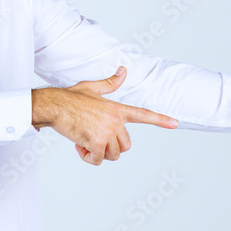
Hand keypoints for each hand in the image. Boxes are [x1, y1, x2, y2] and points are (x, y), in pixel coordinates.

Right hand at [33, 66, 178, 164]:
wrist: (54, 106)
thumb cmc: (70, 97)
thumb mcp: (93, 88)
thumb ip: (110, 83)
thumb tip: (123, 71)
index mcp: (117, 109)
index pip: (144, 114)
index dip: (161, 119)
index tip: (176, 123)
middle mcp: (115, 121)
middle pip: (125, 146)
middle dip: (110, 147)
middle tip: (94, 138)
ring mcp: (107, 132)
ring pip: (112, 155)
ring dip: (98, 153)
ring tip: (85, 140)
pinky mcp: (96, 143)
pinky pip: (97, 159)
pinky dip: (88, 157)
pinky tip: (79, 145)